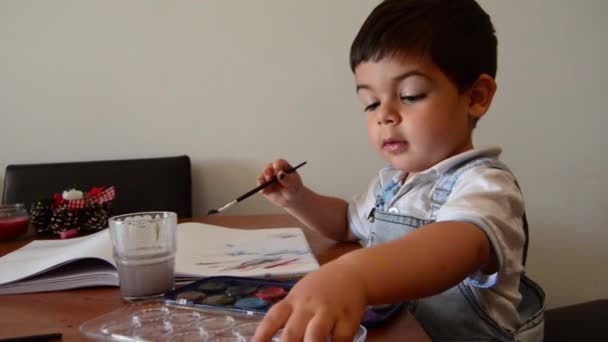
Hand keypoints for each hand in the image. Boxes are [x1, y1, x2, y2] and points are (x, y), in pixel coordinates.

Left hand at [252, 261, 366, 341]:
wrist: (351, 273)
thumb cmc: (319, 288)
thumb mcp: (300, 296)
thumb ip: (288, 317)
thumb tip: (271, 340)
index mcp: (292, 301)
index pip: (271, 320)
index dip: (261, 336)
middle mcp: (307, 307)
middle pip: (291, 333)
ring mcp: (328, 312)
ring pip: (315, 335)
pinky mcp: (348, 318)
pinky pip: (341, 339)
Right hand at [258, 159, 304, 207]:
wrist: (292, 200)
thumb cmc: (295, 190)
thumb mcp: (294, 185)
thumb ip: (287, 179)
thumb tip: (280, 174)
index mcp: (284, 167)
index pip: (278, 163)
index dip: (277, 166)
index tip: (277, 171)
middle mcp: (275, 171)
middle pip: (268, 167)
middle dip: (267, 172)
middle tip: (269, 178)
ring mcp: (269, 178)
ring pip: (262, 175)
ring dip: (262, 179)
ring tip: (264, 185)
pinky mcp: (265, 186)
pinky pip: (260, 185)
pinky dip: (260, 187)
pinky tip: (263, 191)